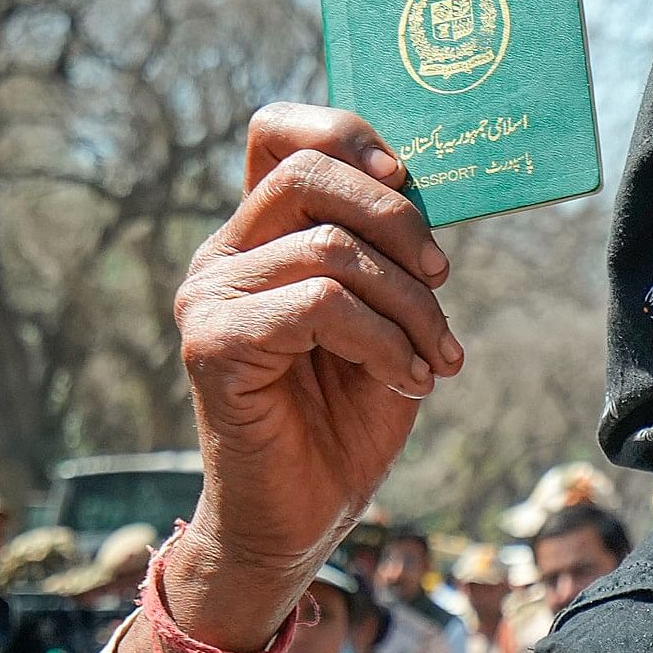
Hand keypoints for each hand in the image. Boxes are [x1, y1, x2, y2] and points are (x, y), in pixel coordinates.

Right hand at [138, 106, 461, 652]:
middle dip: (399, 219)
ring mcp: (210, 297)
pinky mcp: (214, 344)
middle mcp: (223, 256)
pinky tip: (409, 380)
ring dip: (410, 306)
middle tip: (442, 280)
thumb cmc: (343, 421)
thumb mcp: (386, 319)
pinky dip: (386, 342)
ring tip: (437, 359)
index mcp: (260, 236)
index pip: (277, 133)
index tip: (407, 173)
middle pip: (309, 174)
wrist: (298, 522)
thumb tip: (423, 187)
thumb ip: (387, 253)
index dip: (345, 130)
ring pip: (330, 249)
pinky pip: (321, 307)